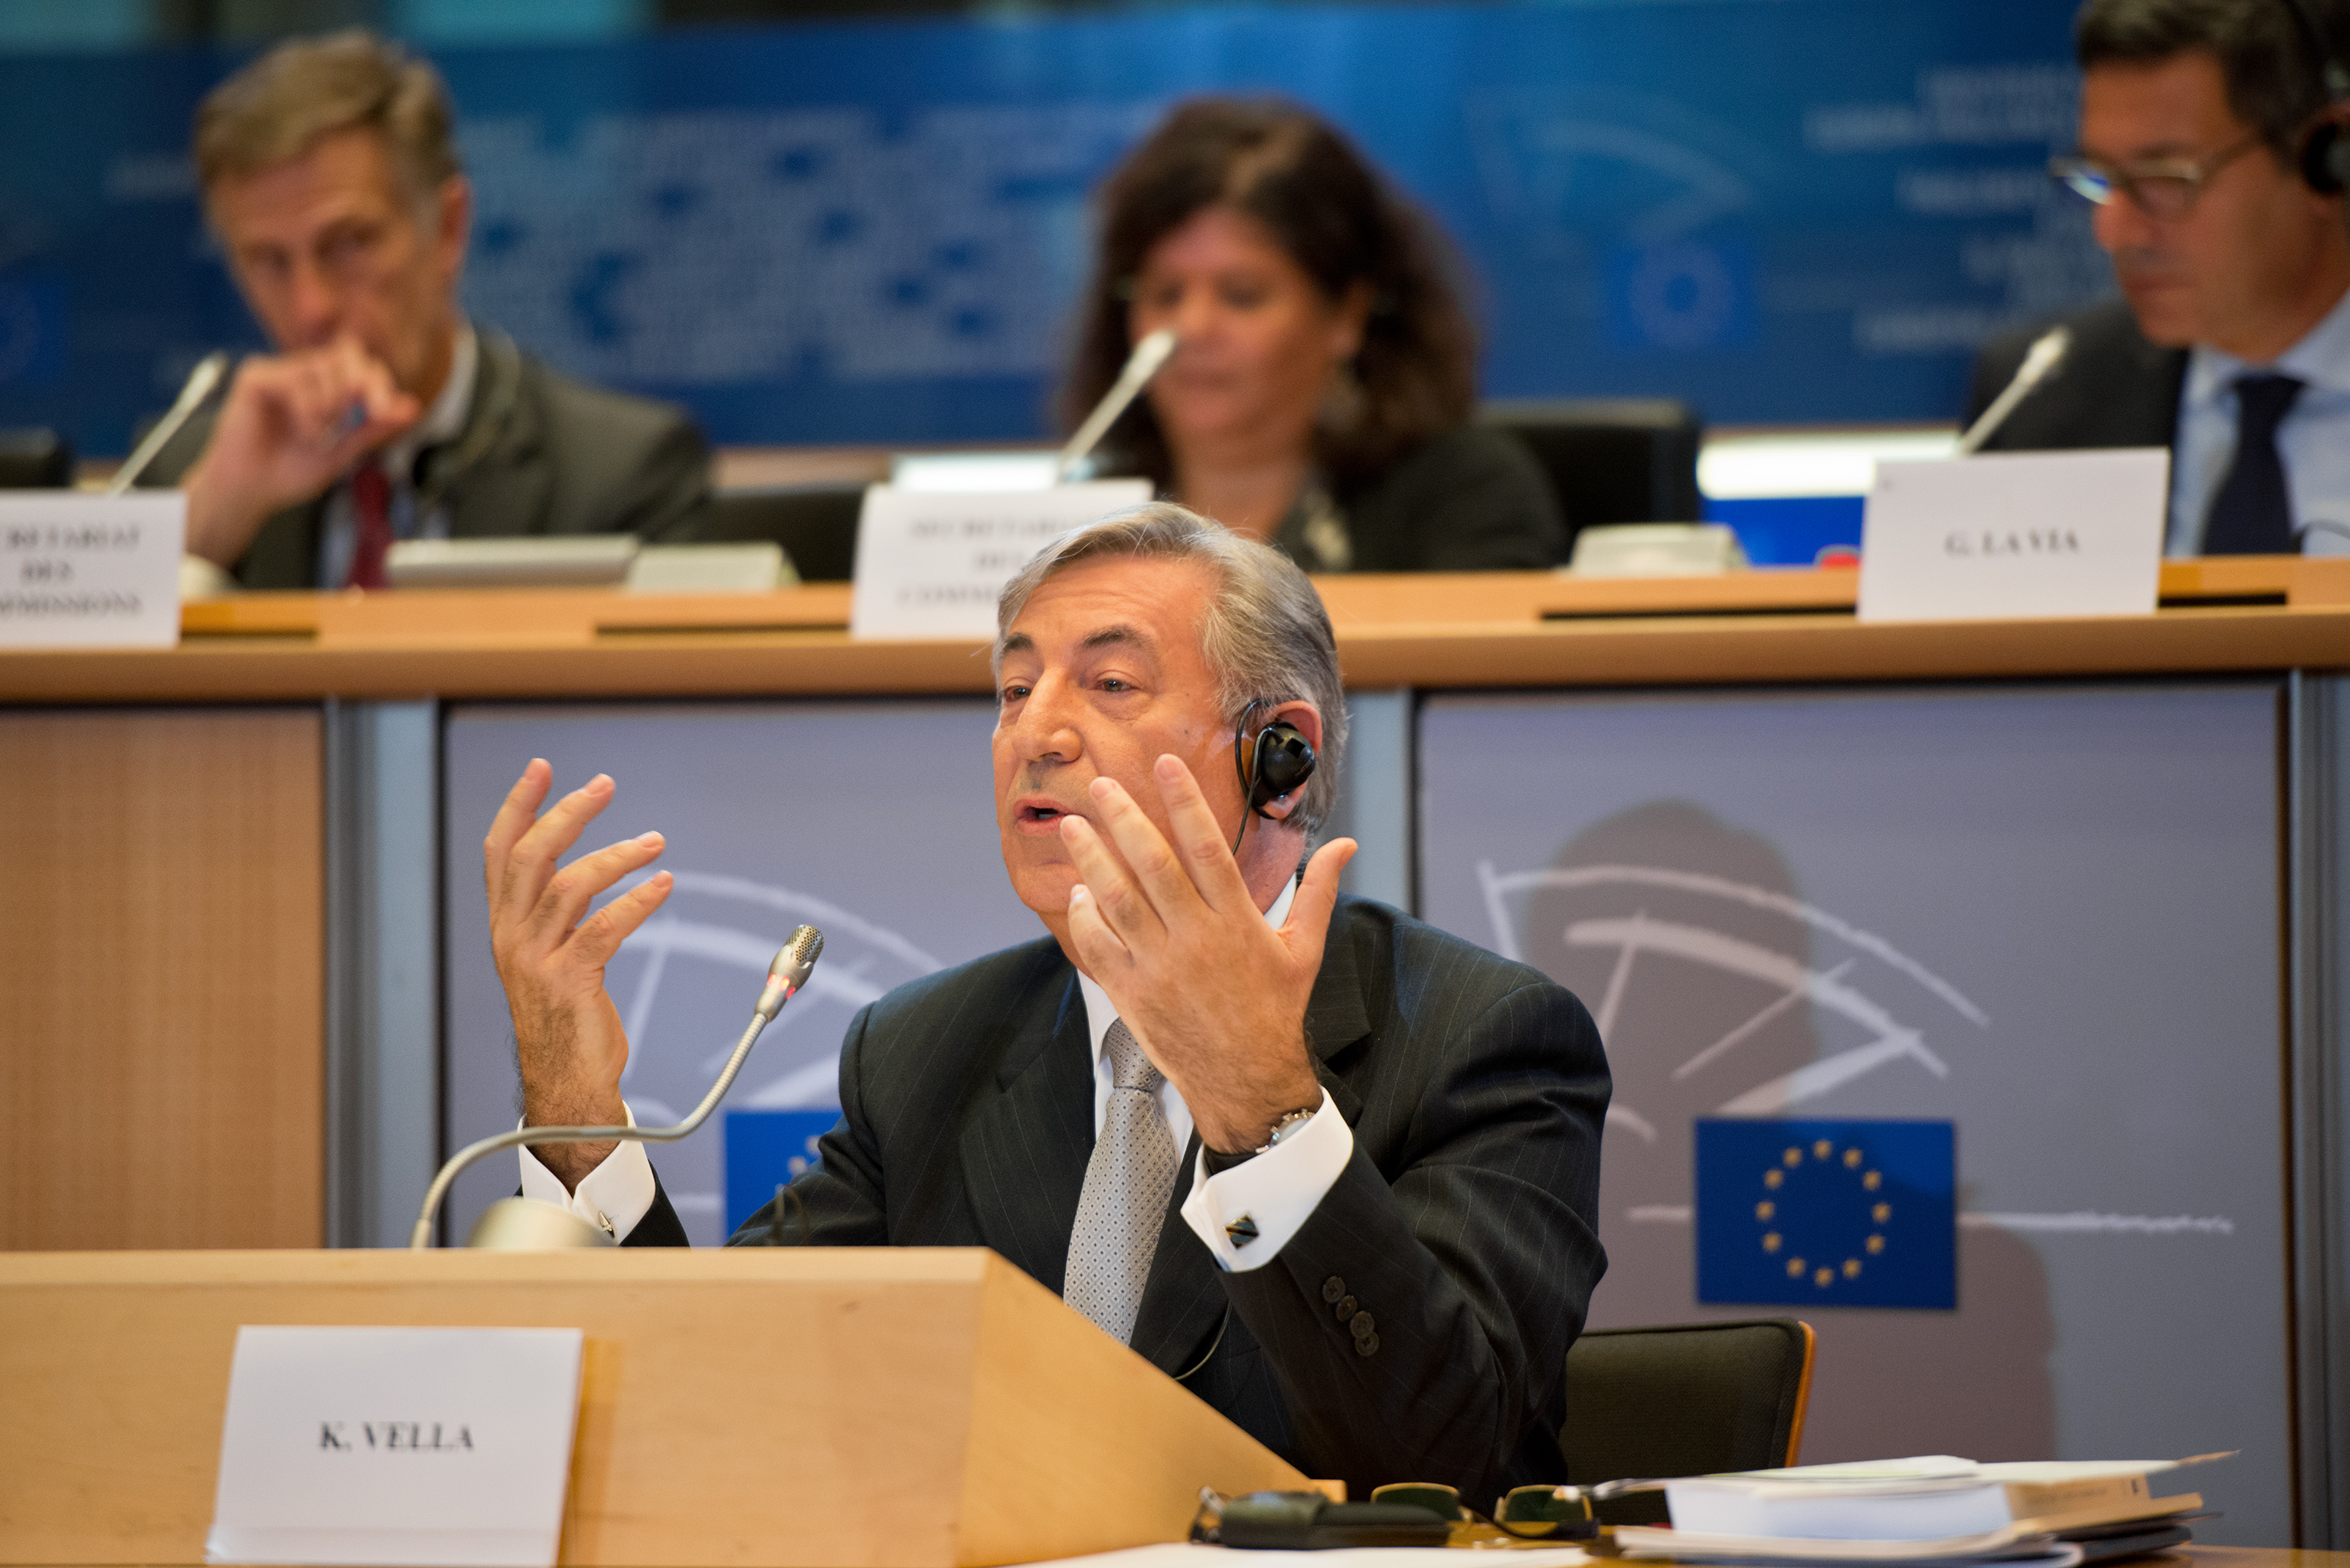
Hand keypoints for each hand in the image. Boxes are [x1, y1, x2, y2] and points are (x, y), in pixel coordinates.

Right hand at [182, 336, 420, 566]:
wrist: (248, 493)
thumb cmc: (289, 473)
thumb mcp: (343, 451)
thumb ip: (374, 427)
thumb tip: (413, 406)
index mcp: (327, 388)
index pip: (364, 367)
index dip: (380, 385)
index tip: (385, 414)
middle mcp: (304, 373)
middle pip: (350, 354)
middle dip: (362, 386)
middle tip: (359, 418)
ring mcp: (280, 371)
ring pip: (325, 368)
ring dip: (331, 409)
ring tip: (314, 437)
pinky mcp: (257, 376)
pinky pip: (296, 379)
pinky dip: (308, 410)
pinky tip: (300, 431)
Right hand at [483, 760, 672, 1188]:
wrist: (567, 1082)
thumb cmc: (566, 1017)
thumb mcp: (547, 956)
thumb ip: (554, 914)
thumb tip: (583, 867)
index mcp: (505, 926)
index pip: (500, 852)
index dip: (519, 806)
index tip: (542, 766)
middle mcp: (512, 937)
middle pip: (531, 857)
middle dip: (567, 814)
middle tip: (604, 786)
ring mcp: (537, 960)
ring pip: (569, 886)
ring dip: (616, 856)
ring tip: (654, 842)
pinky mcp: (570, 982)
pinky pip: (603, 927)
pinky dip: (637, 900)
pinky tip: (662, 885)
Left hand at [1058, 754, 1356, 1151]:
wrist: (1247, 1079)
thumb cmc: (1276, 1010)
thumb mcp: (1304, 949)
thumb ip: (1318, 891)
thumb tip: (1346, 845)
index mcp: (1236, 921)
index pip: (1205, 846)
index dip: (1184, 801)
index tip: (1165, 765)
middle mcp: (1195, 938)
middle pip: (1152, 865)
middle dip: (1124, 819)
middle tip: (1102, 784)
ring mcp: (1160, 967)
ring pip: (1117, 901)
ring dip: (1092, 860)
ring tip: (1073, 826)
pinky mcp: (1133, 994)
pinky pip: (1100, 947)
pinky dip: (1086, 918)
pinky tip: (1080, 892)